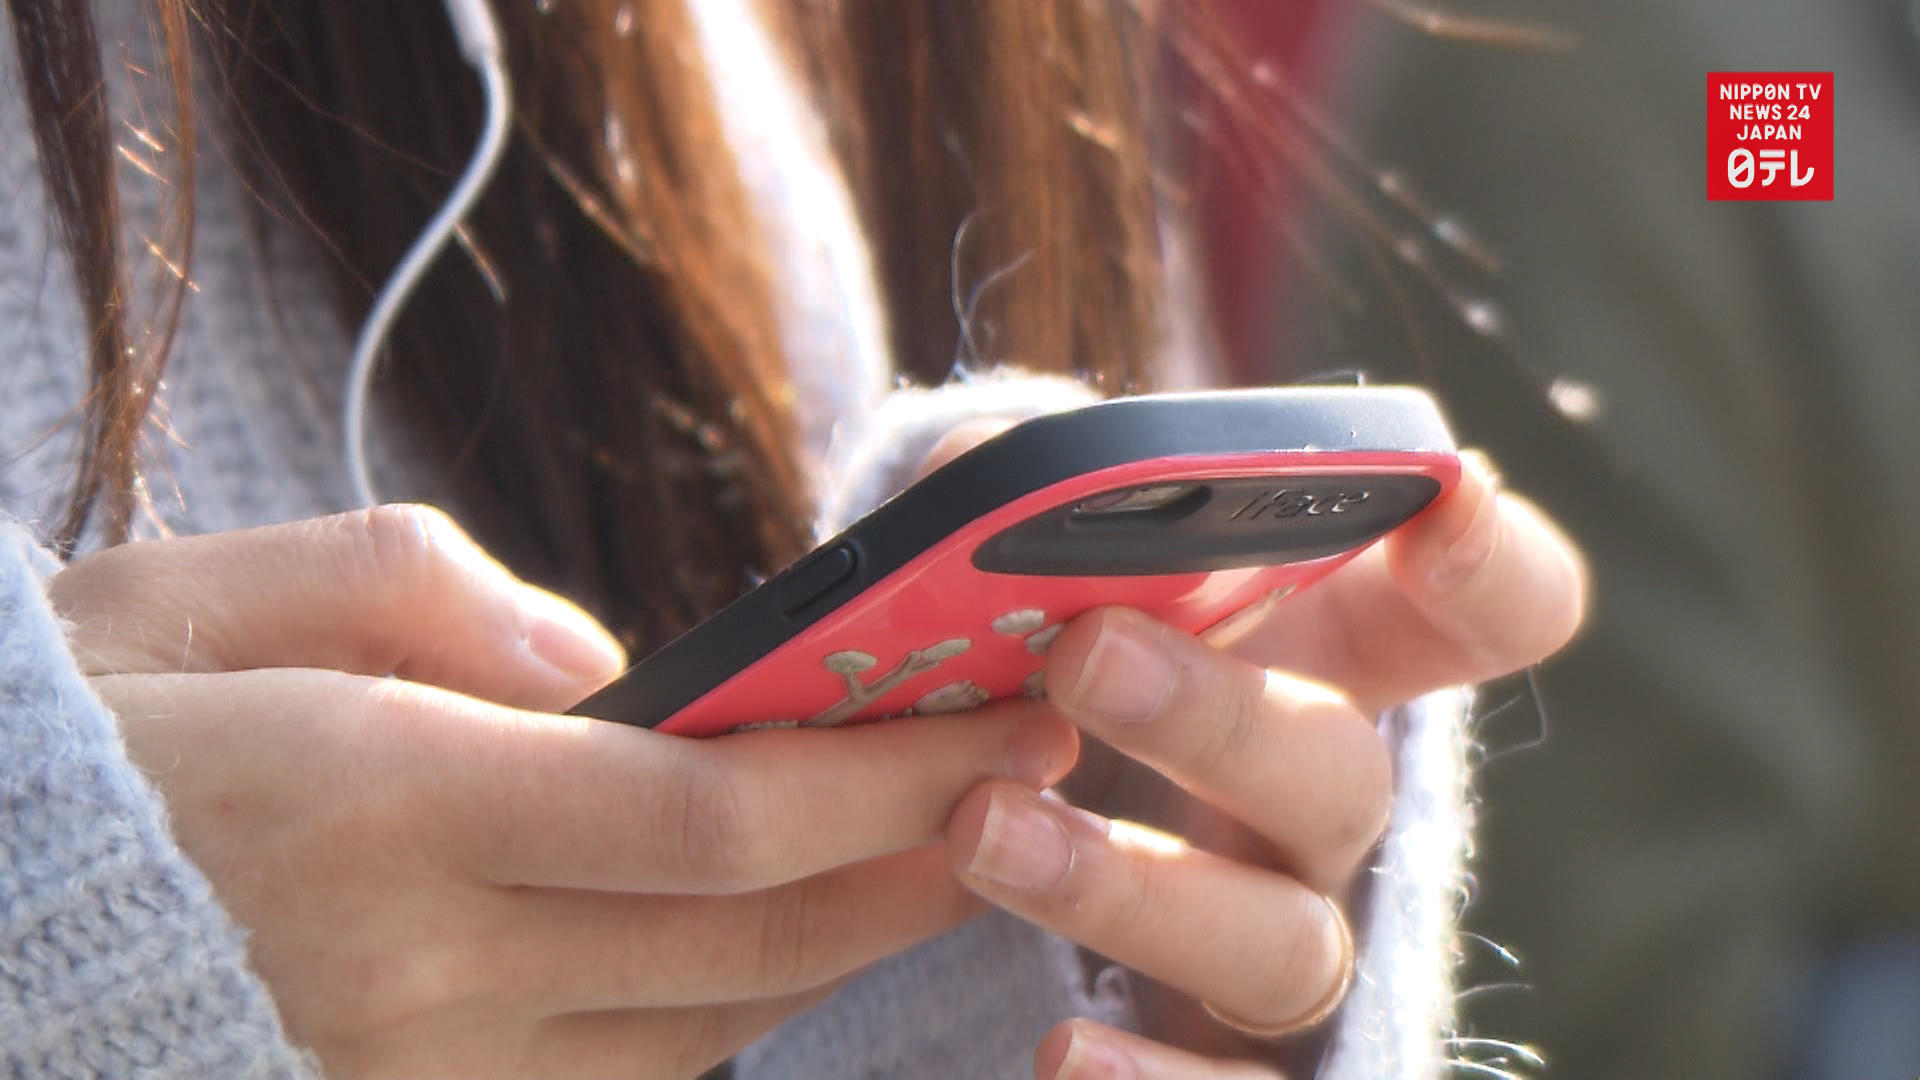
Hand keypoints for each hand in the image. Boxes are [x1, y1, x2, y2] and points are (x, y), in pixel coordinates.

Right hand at [51, 506, 1077, 1079]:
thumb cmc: (65, 747)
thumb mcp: (191, 597)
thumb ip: (405, 587)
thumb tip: (590, 650)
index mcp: (373, 800)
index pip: (703, 815)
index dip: (881, 776)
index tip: (1004, 712)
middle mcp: (412, 971)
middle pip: (743, 941)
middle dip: (915, 857)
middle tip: (1033, 773)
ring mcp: (413, 1079)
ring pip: (703, 1034)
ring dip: (843, 944)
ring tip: (944, 848)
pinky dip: (724, 1018)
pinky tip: (781, 943)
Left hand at [942, 452, 1586, 1077]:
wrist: (957, 823)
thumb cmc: (1029, 661)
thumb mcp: (1032, 568)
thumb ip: (1020, 500)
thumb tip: (981, 472)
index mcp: (1327, 661)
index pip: (1485, 613)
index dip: (1491, 562)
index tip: (1447, 496)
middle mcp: (1327, 809)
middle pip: (1343, 776)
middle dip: (1219, 717)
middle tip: (1085, 655)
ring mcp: (1285, 941)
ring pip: (1283, 947)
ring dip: (1135, 887)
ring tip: (984, 828)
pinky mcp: (1227, 1058)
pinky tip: (1063, 1052)